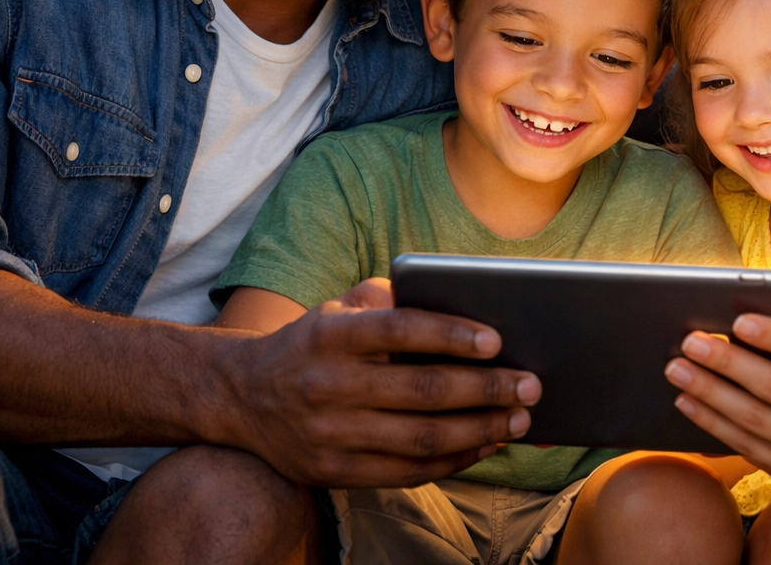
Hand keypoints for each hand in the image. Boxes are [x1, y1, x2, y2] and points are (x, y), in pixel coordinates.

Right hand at [226, 278, 540, 487]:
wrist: (240, 396)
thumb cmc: (313, 344)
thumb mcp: (337, 308)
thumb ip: (388, 298)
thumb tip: (454, 299)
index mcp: (331, 334)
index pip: (400, 330)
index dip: (451, 335)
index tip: (497, 340)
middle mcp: (328, 384)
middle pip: (421, 391)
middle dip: (485, 389)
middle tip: (530, 384)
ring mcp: (329, 434)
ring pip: (420, 438)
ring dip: (479, 430)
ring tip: (519, 418)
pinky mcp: (333, 472)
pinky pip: (406, 472)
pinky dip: (453, 460)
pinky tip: (485, 444)